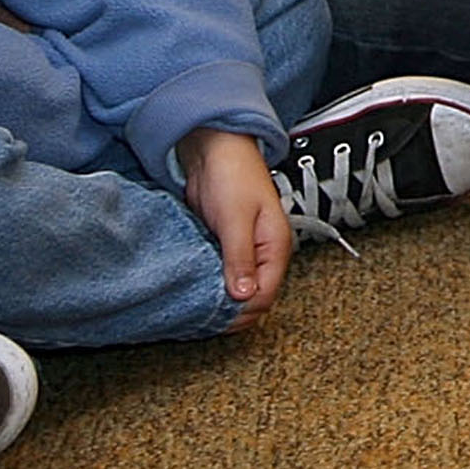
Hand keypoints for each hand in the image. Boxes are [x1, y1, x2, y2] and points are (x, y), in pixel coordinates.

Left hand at [180, 127, 289, 317]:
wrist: (214, 149)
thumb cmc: (233, 175)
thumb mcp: (236, 219)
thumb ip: (240, 258)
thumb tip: (245, 296)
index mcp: (275, 247)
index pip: (265, 295)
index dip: (242, 312)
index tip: (214, 319)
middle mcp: (262, 254)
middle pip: (253, 298)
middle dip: (230, 311)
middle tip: (200, 317)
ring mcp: (243, 252)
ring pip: (235, 290)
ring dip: (218, 300)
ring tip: (194, 308)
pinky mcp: (224, 248)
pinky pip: (220, 276)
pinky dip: (209, 287)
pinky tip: (193, 292)